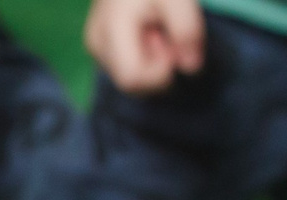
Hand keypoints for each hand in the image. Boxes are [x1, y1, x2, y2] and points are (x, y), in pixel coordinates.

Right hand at [83, 0, 205, 92]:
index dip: (159, 72)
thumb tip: (191, 68)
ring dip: (152, 61)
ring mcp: (95, 46)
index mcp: (111, 29)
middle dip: (157, 67)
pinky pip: (126, 67)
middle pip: (131, 84)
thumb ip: (187, 30)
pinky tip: (147, 31)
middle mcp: (96, 43)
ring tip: (156, 29)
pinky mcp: (99, 47)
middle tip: (165, 34)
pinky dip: (144, 56)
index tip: (171, 44)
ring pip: (129, 78)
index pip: (132, 78)